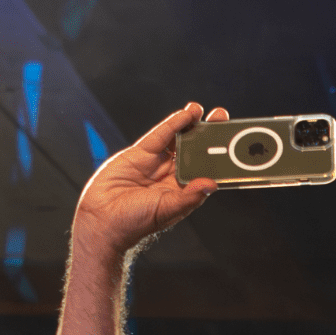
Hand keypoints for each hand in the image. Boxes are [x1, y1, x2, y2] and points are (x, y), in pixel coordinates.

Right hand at [72, 102, 228, 257]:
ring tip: (206, 112)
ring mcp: (156, 163)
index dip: (217, 157)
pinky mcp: (140, 153)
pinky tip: (187, 115)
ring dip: (192, 125)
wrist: (103, 219)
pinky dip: (173, 124)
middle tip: (222, 118)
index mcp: (182, 191)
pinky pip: (160, 135)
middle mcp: (171, 176)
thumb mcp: (167, 210)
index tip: (232, 144)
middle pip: (194, 151)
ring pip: (178, 139)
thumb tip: (211, 184)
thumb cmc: (135, 222)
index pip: (204, 170)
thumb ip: (189, 197)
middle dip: (208, 135)